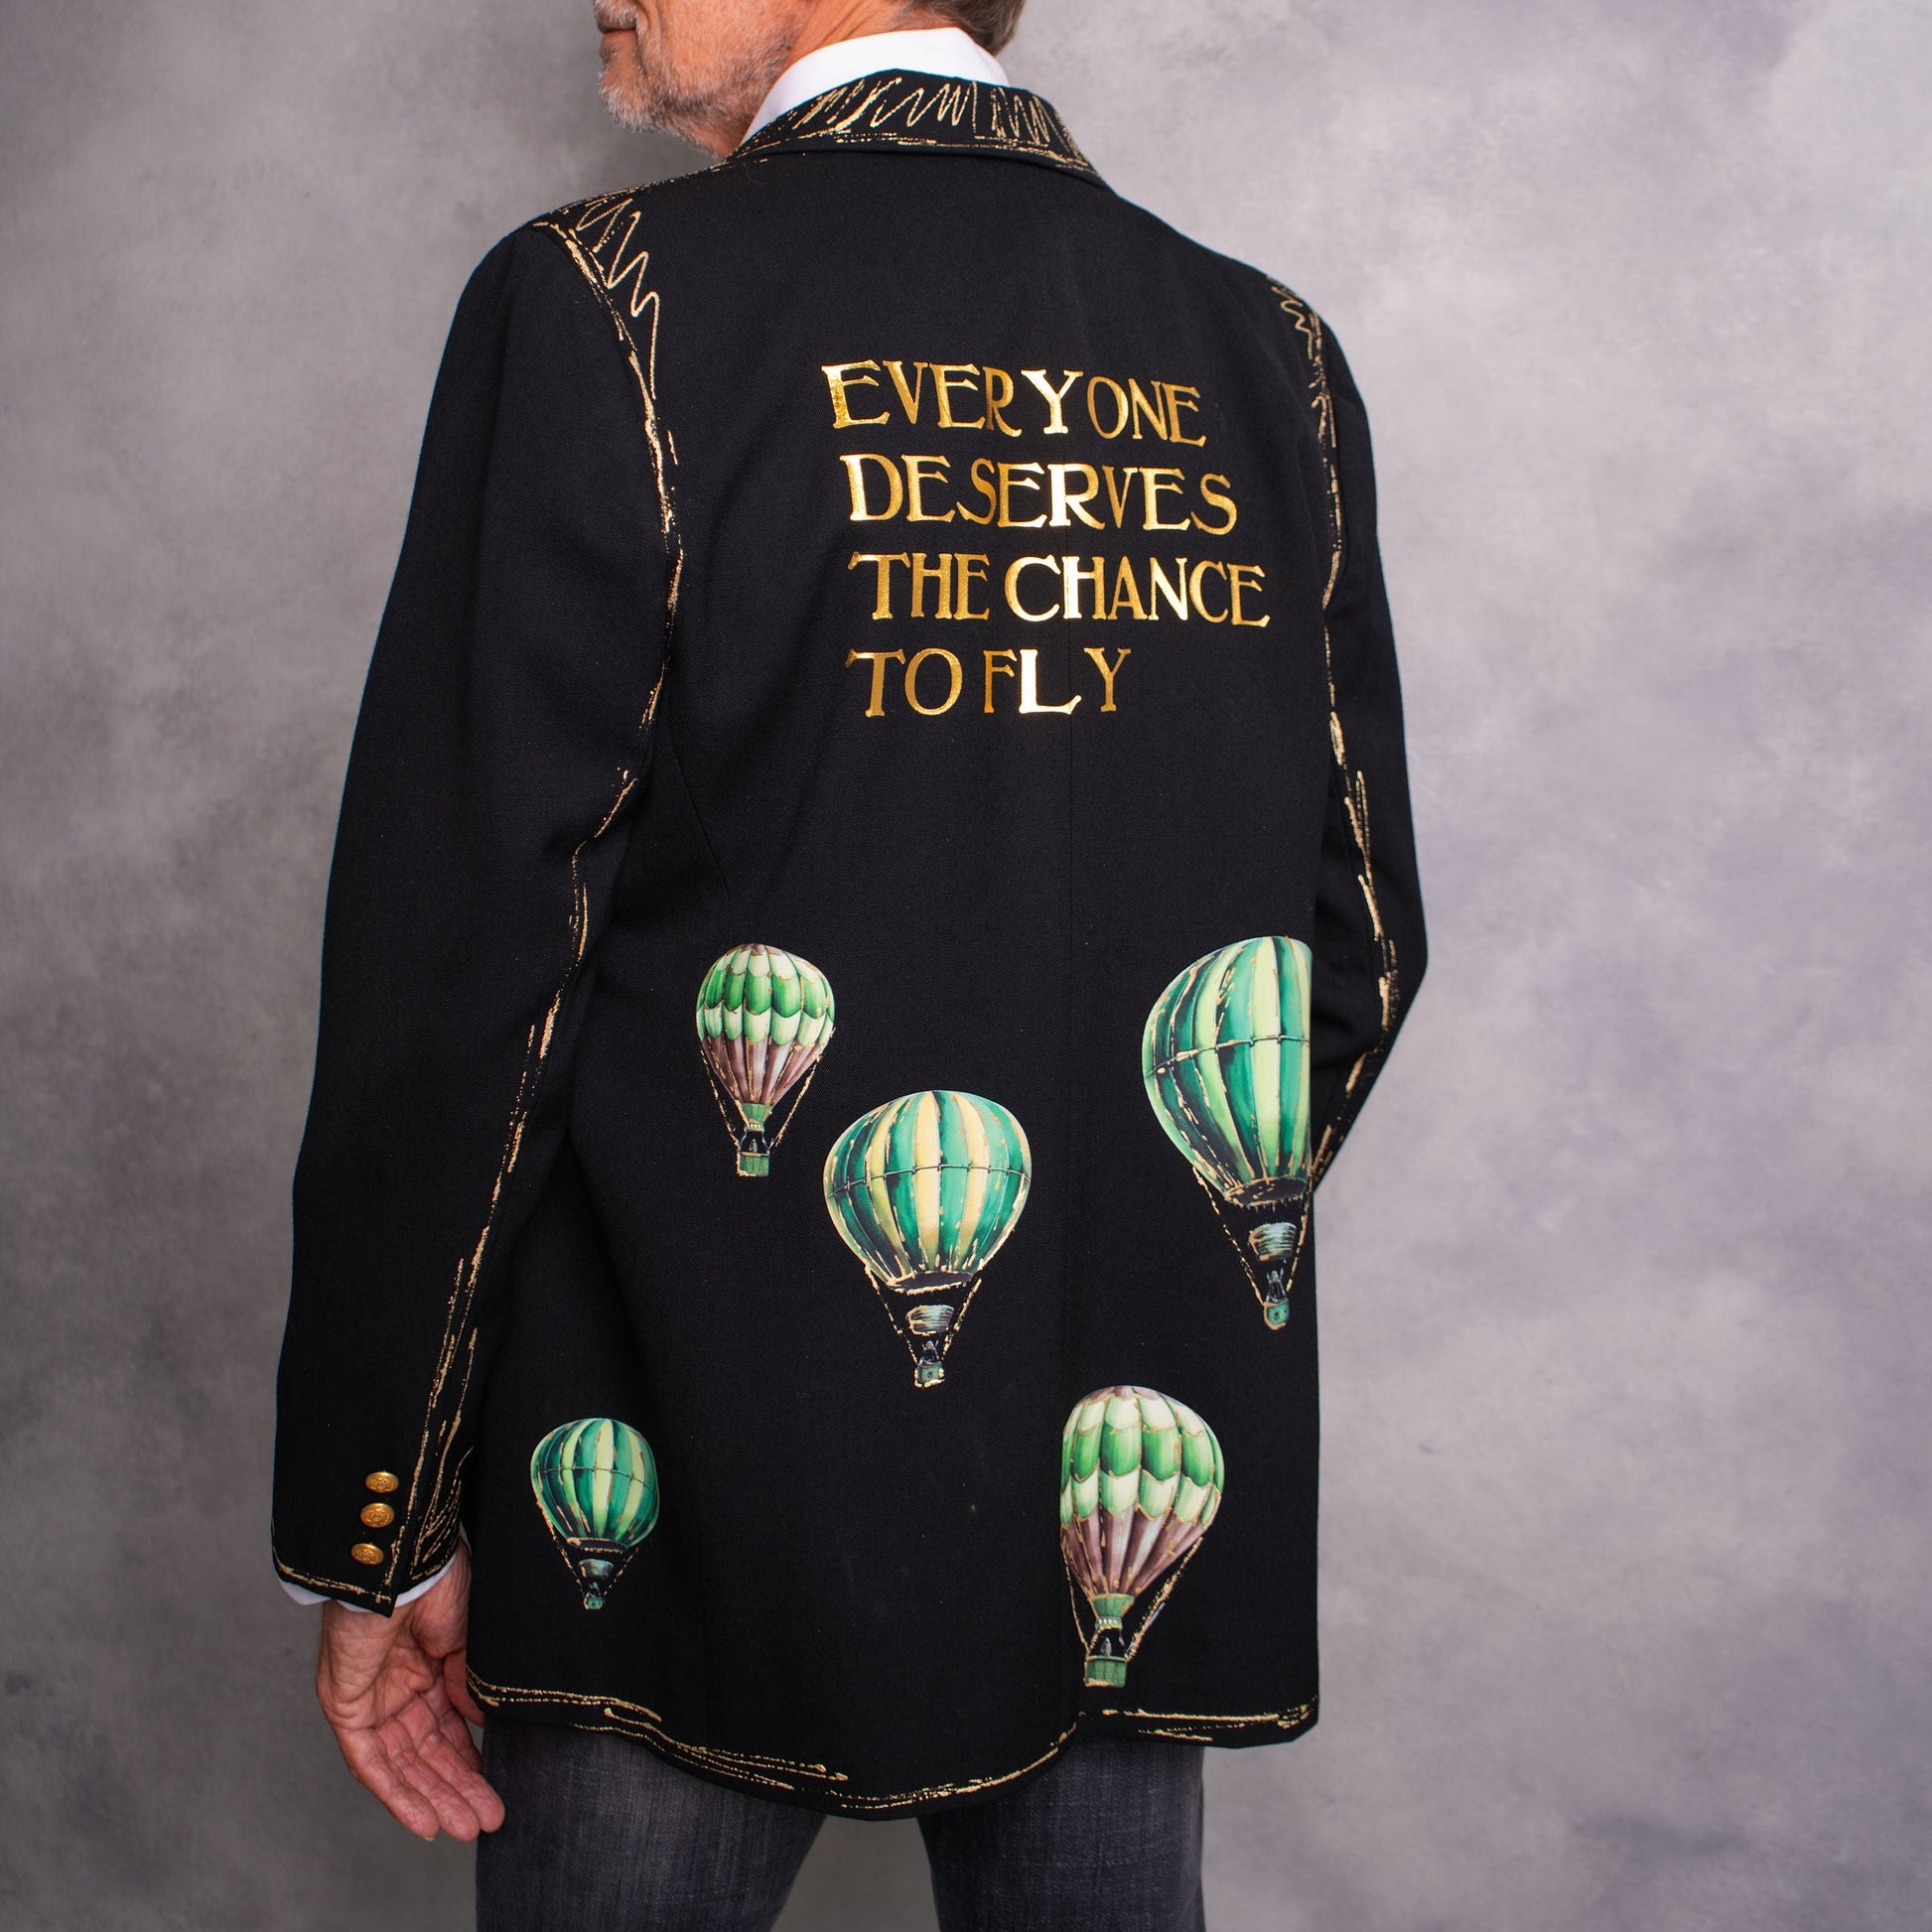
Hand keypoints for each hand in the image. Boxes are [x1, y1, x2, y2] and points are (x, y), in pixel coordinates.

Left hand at [315, 1540, 505, 1840]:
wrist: (400, 1562)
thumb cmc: (436, 1581)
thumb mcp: (467, 1638)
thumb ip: (467, 1685)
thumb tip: (479, 1724)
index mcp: (425, 1663)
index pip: (447, 1726)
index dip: (470, 1759)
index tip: (496, 1787)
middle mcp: (395, 1686)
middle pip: (425, 1751)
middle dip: (456, 1787)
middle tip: (487, 1818)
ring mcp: (368, 1698)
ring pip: (400, 1763)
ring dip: (431, 1798)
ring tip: (463, 1827)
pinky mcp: (344, 1706)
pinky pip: (368, 1761)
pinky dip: (394, 1793)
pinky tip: (423, 1819)